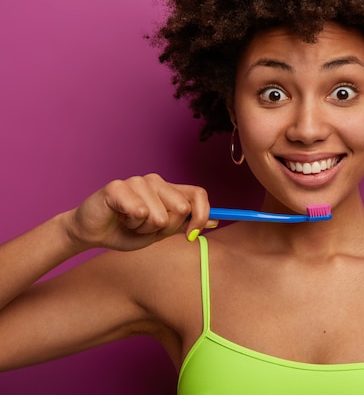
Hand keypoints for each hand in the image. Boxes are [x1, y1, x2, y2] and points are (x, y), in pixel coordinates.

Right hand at [65, 174, 213, 250]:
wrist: (93, 233)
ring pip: (159, 215)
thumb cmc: (127, 230)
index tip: (191, 235)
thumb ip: (186, 224)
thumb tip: (216, 222)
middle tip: (145, 227)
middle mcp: (156, 181)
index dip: (201, 216)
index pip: (198, 194)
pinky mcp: (118, 186)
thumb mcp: (161, 232)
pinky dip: (130, 224)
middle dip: (165, 228)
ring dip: (143, 228)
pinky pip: (139, 212)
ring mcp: (137, 181)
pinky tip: (120, 217)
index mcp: (169, 190)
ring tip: (130, 222)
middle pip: (182, 208)